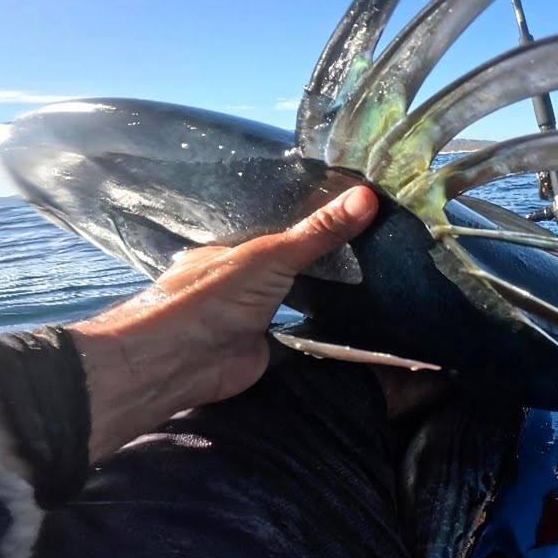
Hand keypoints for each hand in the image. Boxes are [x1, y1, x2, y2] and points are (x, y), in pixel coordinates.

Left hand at [70, 185, 378, 458]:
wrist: (186, 362)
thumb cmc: (216, 296)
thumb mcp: (272, 254)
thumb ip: (319, 232)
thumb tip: (368, 195)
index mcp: (228, 251)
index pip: (272, 229)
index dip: (307, 221)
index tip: (349, 211)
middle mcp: (237, 282)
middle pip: (284, 264)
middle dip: (318, 258)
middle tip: (371, 241)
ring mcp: (249, 318)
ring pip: (292, 299)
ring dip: (320, 294)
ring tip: (371, 275)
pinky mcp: (263, 351)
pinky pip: (299, 334)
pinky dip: (320, 329)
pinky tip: (352, 319)